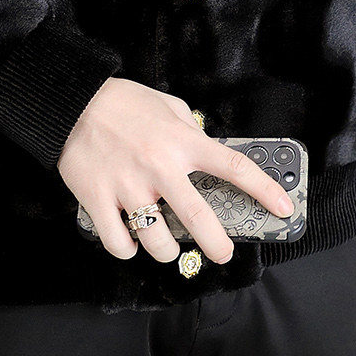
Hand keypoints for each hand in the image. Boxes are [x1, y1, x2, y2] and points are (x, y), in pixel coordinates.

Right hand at [57, 76, 295, 264]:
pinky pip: (119, 243)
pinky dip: (127, 250)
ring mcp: (128, 187)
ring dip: (166, 251)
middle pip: (198, 219)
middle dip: (216, 245)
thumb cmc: (121, 102)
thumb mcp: (166, 105)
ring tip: (165, 245)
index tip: (283, 207)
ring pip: (156, 242)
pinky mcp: (98, 200)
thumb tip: (206, 146)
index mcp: (181, 142)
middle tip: (221, 253)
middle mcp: (159, 167)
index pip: (233, 167)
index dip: (264, 190)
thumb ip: (190, 129)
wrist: (72, 101)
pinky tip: (129, 241)